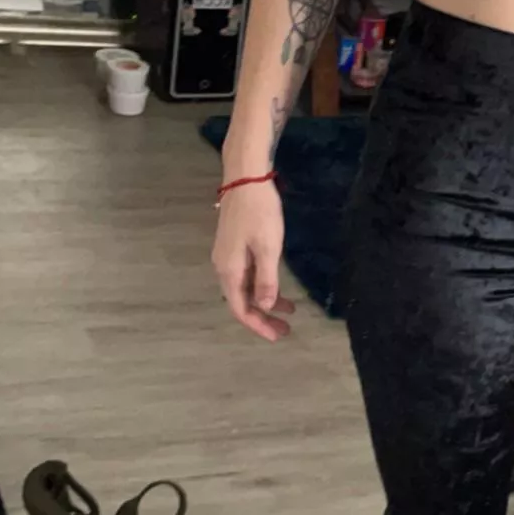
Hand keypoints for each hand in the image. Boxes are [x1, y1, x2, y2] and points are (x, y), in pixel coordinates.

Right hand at [211, 180, 295, 341]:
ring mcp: (228, 256)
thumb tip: (264, 306)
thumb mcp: (267, 247)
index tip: (277, 336)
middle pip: (241, 301)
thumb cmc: (259, 212)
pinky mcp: (234, 246)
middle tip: (285, 330)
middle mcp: (224, 267)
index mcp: (229, 270)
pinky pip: (247, 275)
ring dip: (265, 301)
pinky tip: (277, 287)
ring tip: (290, 311)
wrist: (245, 178)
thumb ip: (266, 279)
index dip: (258, 325)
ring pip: (245, 288)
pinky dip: (262, 285)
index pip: (240, 309)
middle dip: (263, 317)